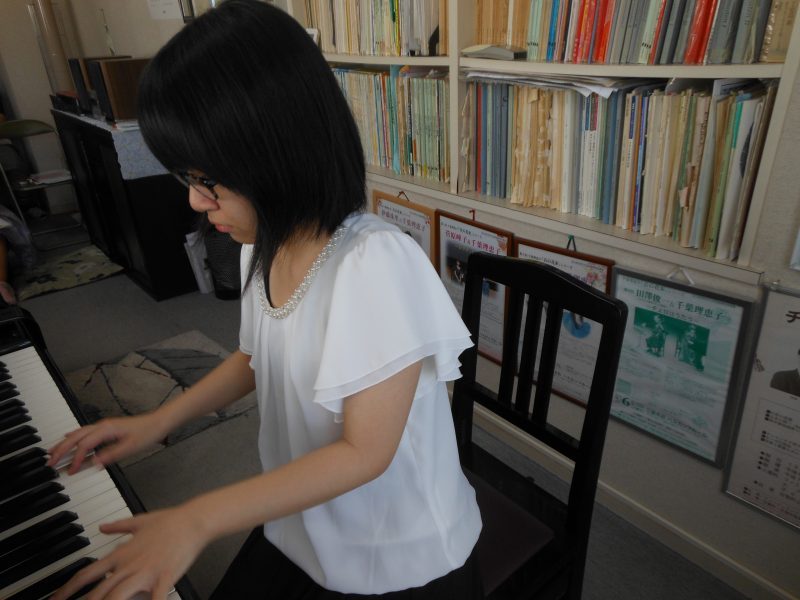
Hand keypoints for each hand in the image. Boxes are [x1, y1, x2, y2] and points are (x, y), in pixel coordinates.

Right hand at [47, 413, 168, 473]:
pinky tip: (68, 437)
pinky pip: (84, 432)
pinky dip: (73, 437)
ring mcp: (104, 426)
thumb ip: (111, 455)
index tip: (71, 471)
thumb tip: (95, 464)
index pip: (84, 445)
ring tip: (52, 452)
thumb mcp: (130, 448)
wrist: (158, 422)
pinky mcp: (107, 428)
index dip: (76, 459)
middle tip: (49, 462)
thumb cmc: (147, 433)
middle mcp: (102, 426)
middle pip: (75, 437)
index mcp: (106, 430)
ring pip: (78, 433)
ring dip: (64, 443)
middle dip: (61, 449)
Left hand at [50, 507, 206, 599]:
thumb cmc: (170, 521)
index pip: (86, 574)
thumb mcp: (139, 521)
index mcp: (121, 554)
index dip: (67, 589)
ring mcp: (145, 573)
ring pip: (116, 597)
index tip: (56, 599)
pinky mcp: (163, 578)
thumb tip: (102, 527)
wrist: (193, 520)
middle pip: (97, 592)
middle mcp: (128, 566)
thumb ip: (118, 525)